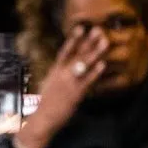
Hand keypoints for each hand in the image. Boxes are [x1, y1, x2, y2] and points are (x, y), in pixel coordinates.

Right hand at [16, 27, 109, 147]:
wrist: (43, 120)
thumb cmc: (47, 104)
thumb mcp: (50, 85)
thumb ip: (60, 75)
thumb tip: (70, 67)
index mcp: (54, 72)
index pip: (64, 52)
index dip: (73, 40)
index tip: (80, 27)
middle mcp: (61, 75)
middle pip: (76, 55)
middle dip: (88, 42)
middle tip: (98, 30)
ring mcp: (69, 83)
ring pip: (83, 65)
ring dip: (95, 52)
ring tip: (105, 42)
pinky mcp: (76, 94)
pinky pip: (87, 81)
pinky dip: (95, 72)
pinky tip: (103, 64)